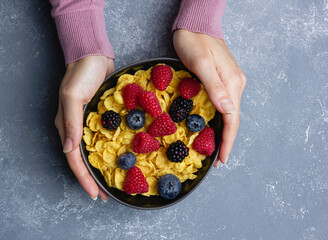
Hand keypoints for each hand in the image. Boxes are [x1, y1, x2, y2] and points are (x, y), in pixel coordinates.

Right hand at [55, 55, 113, 199]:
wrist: (93, 55)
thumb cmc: (81, 73)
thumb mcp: (74, 96)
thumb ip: (71, 122)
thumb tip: (69, 149)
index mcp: (66, 126)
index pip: (74, 159)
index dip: (84, 178)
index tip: (95, 194)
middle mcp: (75, 128)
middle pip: (83, 160)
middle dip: (92, 179)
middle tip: (106, 195)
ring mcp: (88, 123)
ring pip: (93, 152)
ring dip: (101, 168)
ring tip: (112, 182)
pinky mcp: (100, 117)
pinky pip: (104, 139)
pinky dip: (110, 151)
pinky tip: (120, 157)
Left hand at [173, 29, 245, 166]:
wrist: (195, 25)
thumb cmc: (194, 42)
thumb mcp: (201, 64)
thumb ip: (215, 87)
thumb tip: (229, 110)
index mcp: (232, 84)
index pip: (233, 119)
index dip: (228, 141)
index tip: (222, 159)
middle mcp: (235, 85)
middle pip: (233, 119)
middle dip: (226, 140)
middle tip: (216, 159)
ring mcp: (230, 82)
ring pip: (228, 113)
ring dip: (223, 132)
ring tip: (214, 148)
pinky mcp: (222, 80)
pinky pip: (222, 104)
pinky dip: (218, 119)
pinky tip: (211, 126)